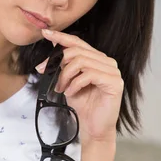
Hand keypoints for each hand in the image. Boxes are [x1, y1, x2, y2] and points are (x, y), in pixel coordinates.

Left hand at [37, 29, 123, 143]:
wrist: (93, 127)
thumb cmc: (83, 104)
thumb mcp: (68, 81)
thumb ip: (63, 66)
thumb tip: (50, 53)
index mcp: (96, 59)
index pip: (78, 42)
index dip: (61, 37)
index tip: (45, 33)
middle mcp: (106, 62)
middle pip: (77, 51)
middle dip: (57, 62)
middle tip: (48, 76)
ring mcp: (112, 71)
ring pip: (81, 62)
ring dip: (65, 76)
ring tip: (61, 88)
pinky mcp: (114, 82)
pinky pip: (89, 75)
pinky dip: (75, 84)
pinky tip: (71, 92)